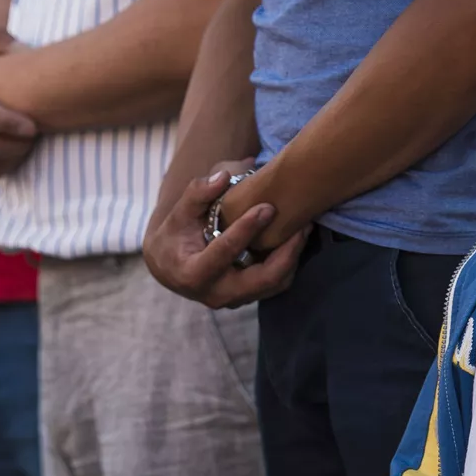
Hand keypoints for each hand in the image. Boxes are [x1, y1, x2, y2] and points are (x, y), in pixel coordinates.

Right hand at [144, 162, 308, 309]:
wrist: (170, 267)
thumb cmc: (173, 236)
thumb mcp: (178, 213)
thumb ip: (197, 194)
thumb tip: (223, 176)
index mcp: (193, 274)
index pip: (224, 253)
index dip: (246, 230)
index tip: (267, 207)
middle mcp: (216, 294)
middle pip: (261, 279)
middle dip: (286, 252)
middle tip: (302, 224)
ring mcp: (234, 299)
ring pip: (273, 284)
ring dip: (292, 258)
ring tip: (305, 229)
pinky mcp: (247, 297)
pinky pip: (275, 285)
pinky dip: (289, 264)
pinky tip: (296, 240)